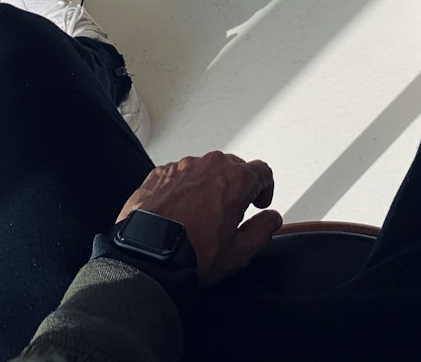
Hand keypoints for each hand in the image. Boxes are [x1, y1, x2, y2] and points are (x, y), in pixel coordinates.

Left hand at [117, 151, 282, 285]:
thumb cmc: (194, 254)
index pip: (262, 172)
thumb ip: (262, 230)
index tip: (258, 205)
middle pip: (233, 167)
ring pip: (205, 169)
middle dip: (237, 186)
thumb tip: (272, 218)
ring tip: (201, 214)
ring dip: (209, 185)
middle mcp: (210, 164)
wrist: (148, 256)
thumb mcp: (239, 252)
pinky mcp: (159, 172)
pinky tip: (179, 211)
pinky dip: (184, 188)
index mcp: (235, 179)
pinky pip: (180, 175)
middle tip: (231, 213)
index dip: (265, 189)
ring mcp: (182, 165)